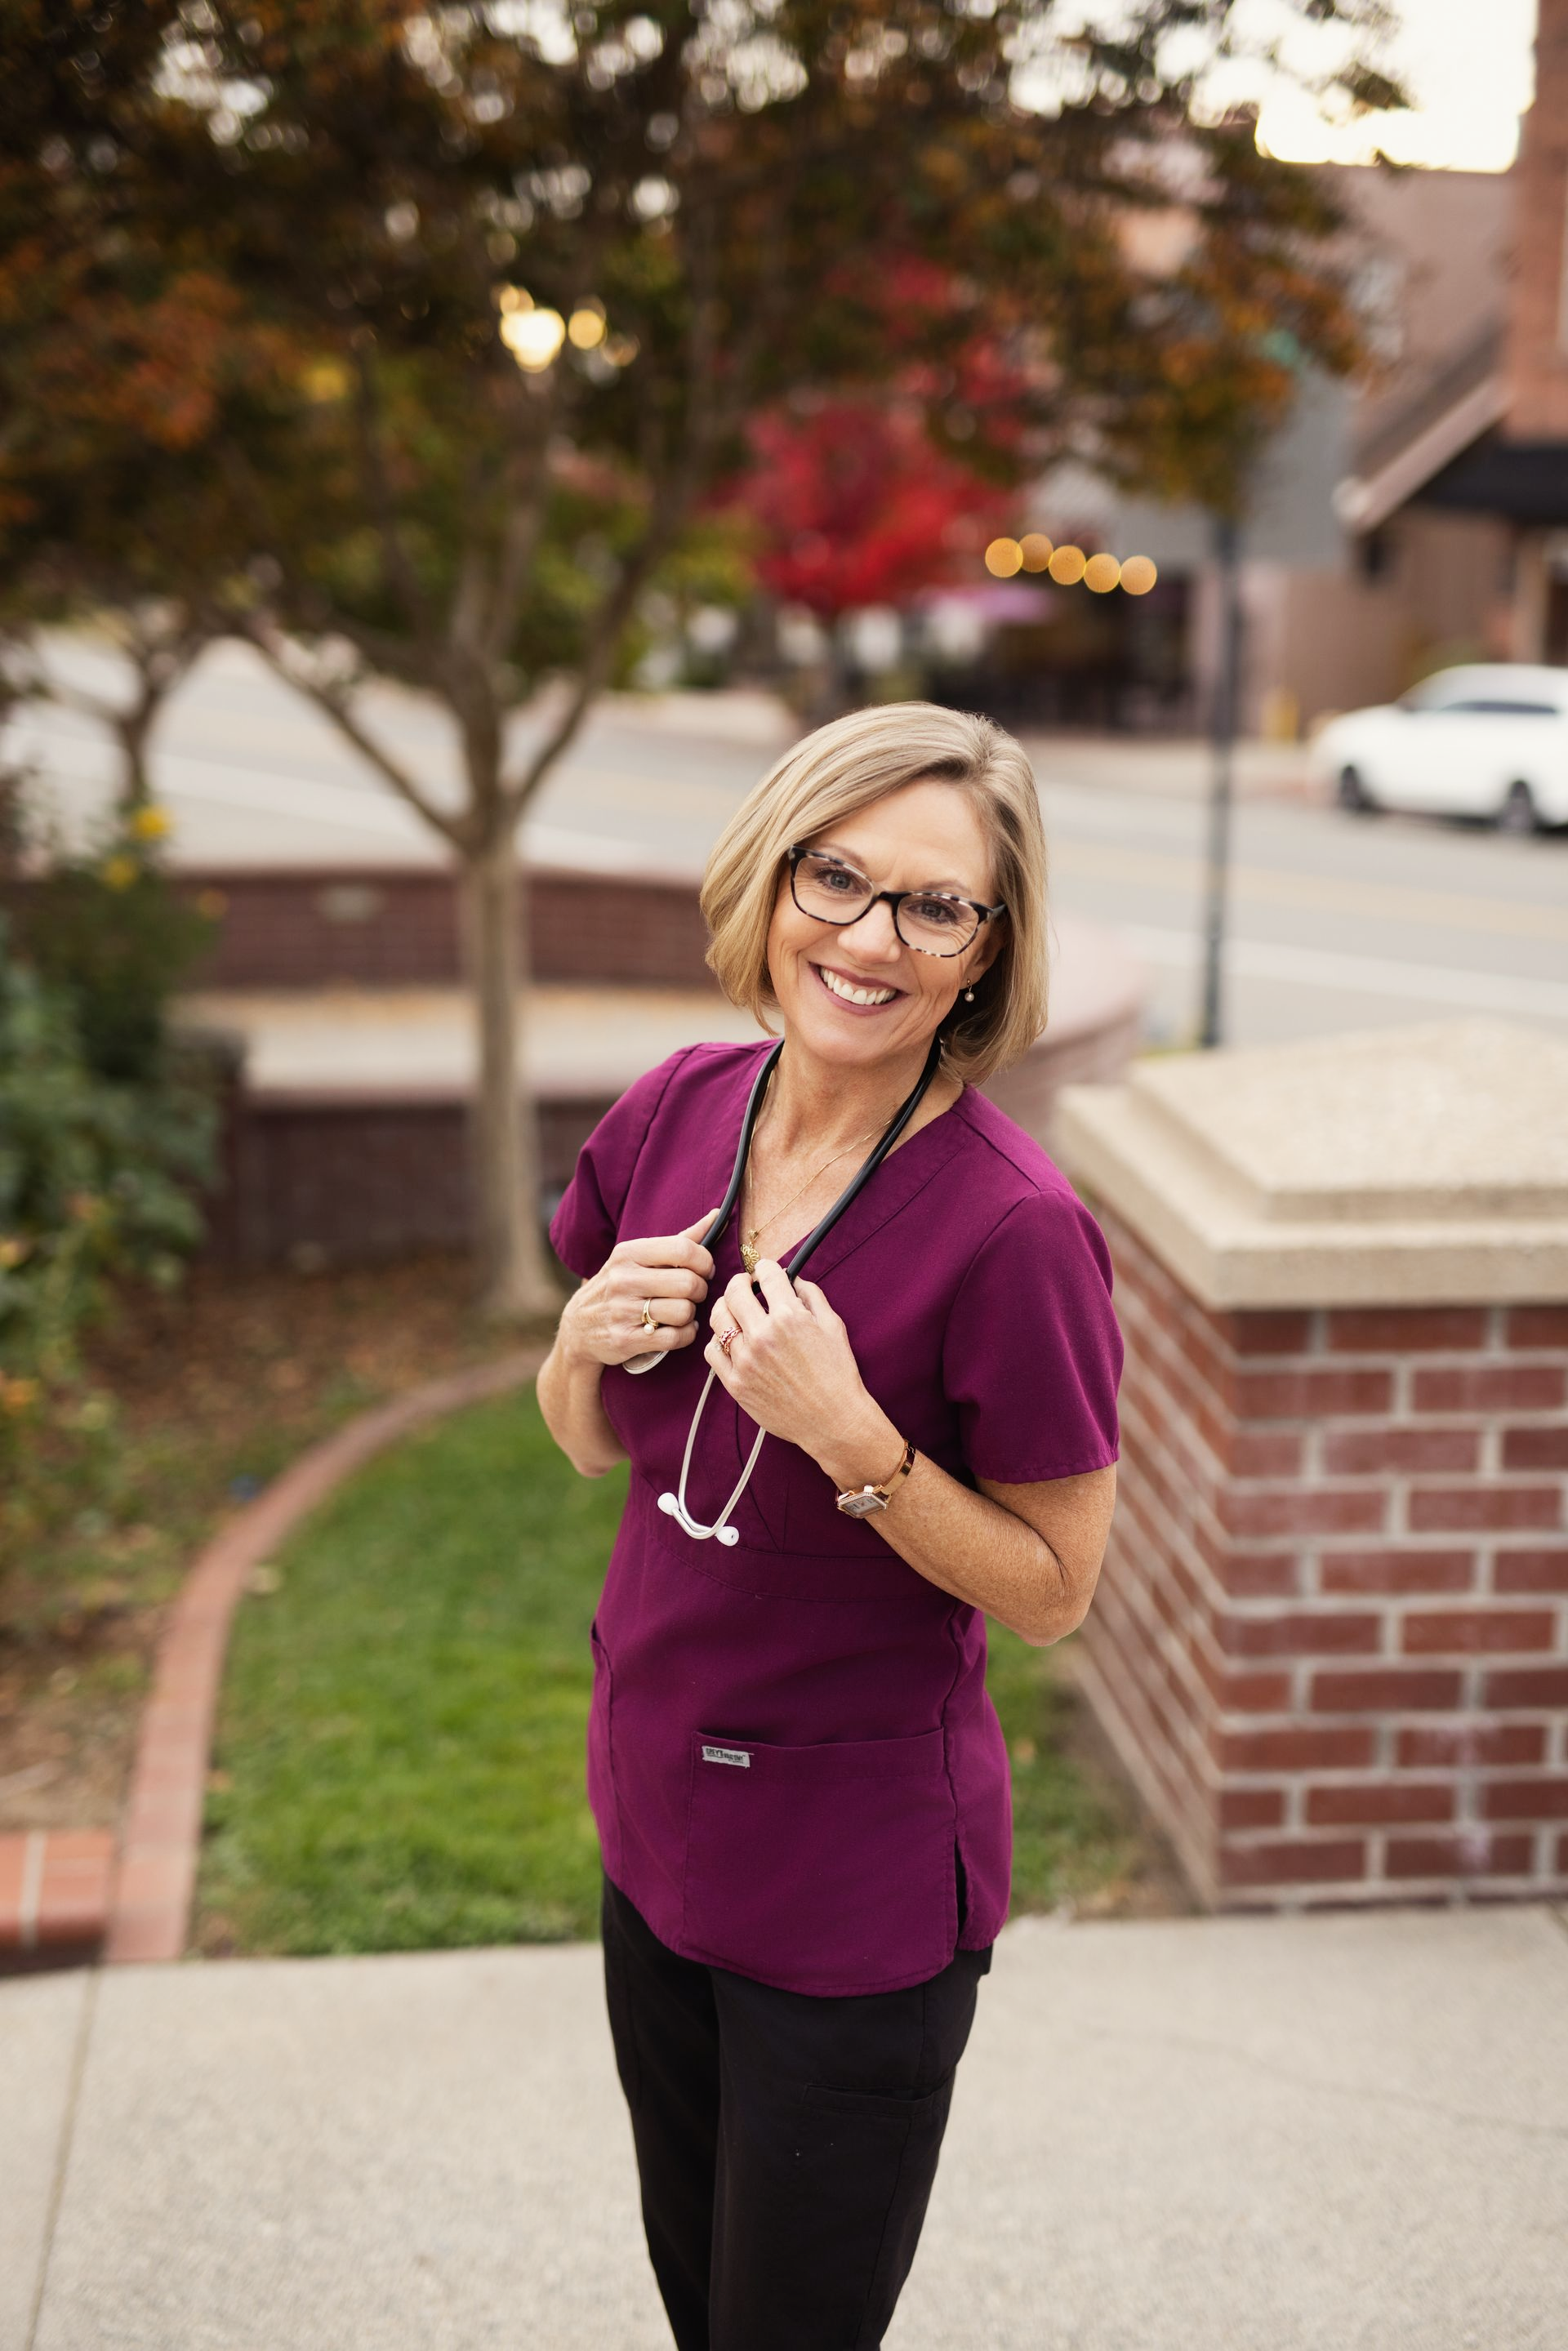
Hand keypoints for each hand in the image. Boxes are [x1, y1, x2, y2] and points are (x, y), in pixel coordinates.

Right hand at [562, 1213, 717, 1366]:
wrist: (578, 1328)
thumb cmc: (620, 1286)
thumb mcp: (639, 1258)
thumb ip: (679, 1239)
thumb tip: (716, 1215)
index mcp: (629, 1253)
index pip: (683, 1249)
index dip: (704, 1261)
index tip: (704, 1270)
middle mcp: (623, 1279)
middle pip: (688, 1283)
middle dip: (700, 1290)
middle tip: (693, 1294)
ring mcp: (622, 1311)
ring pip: (684, 1312)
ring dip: (691, 1315)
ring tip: (682, 1312)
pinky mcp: (625, 1340)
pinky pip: (675, 1338)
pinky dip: (685, 1335)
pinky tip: (678, 1330)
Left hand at [703, 1260, 873, 1459]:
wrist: (833, 1420)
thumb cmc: (838, 1374)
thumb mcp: (833, 1326)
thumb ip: (811, 1296)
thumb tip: (793, 1279)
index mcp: (789, 1317)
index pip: (766, 1273)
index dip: (766, 1268)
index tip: (765, 1272)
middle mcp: (762, 1335)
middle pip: (734, 1291)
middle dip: (741, 1282)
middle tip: (747, 1286)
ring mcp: (745, 1360)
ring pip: (718, 1319)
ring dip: (726, 1308)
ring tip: (736, 1312)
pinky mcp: (735, 1383)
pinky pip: (712, 1351)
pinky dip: (719, 1340)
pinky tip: (731, 1341)